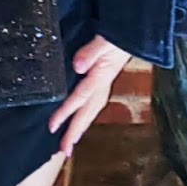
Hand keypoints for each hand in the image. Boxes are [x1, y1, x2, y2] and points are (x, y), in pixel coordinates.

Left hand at [48, 34, 129, 157]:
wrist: (134, 34)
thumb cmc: (118, 36)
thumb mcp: (105, 40)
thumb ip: (91, 52)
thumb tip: (78, 67)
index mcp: (101, 77)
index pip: (80, 98)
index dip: (65, 113)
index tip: (52, 127)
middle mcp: (103, 85)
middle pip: (87, 113)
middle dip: (75, 132)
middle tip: (63, 151)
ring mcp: (105, 85)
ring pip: (91, 112)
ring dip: (81, 128)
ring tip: (70, 144)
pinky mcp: (105, 82)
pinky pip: (94, 105)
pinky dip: (87, 118)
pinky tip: (82, 123)